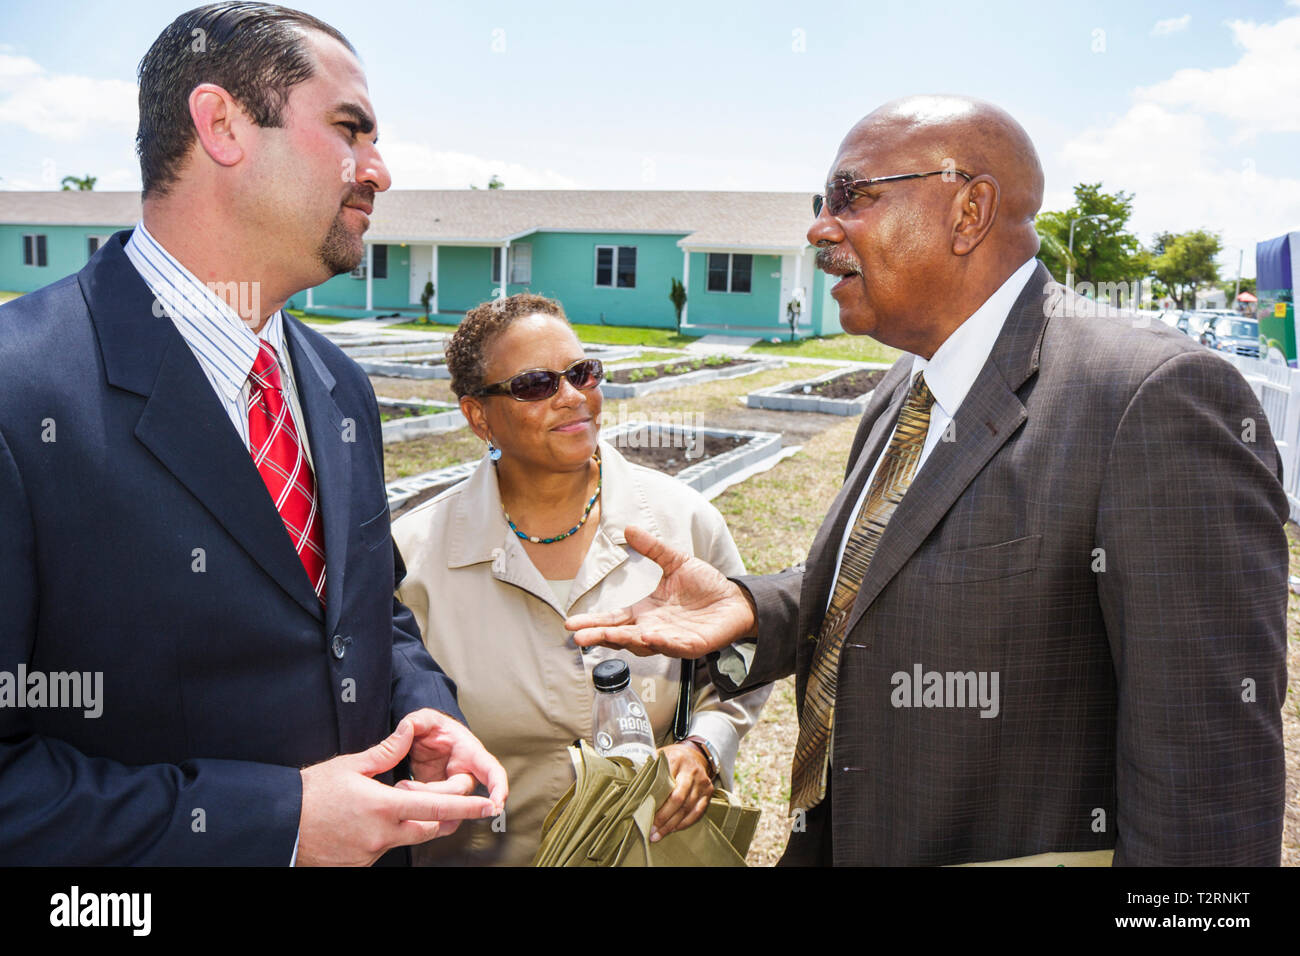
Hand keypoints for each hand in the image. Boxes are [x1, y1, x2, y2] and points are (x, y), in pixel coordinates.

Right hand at [296, 718, 499, 865]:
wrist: (279, 826)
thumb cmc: (311, 793)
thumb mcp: (351, 765)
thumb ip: (387, 752)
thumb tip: (409, 731)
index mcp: (385, 806)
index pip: (437, 806)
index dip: (466, 806)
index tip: (486, 804)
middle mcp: (383, 834)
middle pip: (429, 827)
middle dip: (444, 816)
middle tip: (448, 800)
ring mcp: (371, 853)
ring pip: (406, 839)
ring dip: (409, 823)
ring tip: (392, 803)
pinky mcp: (359, 865)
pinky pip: (383, 849)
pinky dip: (384, 835)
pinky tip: (367, 821)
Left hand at [399, 707, 508, 825]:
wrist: (423, 739)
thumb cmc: (432, 728)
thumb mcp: (423, 719)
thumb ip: (415, 722)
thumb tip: (406, 729)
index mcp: (470, 753)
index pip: (492, 771)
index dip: (498, 789)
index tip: (496, 806)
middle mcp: (466, 774)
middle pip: (460, 793)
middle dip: (433, 793)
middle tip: (404, 786)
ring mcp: (452, 789)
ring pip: (447, 807)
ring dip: (424, 804)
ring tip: (400, 788)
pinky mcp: (438, 799)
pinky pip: (435, 812)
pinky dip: (420, 812)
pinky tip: (403, 805)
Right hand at [565, 524, 756, 656]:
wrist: (735, 599)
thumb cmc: (705, 585)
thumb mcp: (675, 562)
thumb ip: (652, 549)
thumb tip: (628, 528)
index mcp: (646, 612)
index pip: (614, 619)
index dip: (594, 621)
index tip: (571, 624)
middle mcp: (654, 629)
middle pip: (621, 636)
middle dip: (601, 637)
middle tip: (579, 638)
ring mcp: (672, 640)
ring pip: (644, 644)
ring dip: (627, 641)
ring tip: (610, 636)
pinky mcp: (692, 645)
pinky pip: (675, 647)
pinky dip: (662, 644)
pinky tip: (650, 638)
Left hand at [651, 742, 714, 841]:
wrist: (694, 753)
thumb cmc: (671, 758)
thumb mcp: (658, 757)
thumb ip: (648, 771)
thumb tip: (633, 791)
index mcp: (676, 760)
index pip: (665, 784)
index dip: (654, 802)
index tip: (643, 814)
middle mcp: (691, 771)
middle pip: (678, 799)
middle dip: (663, 818)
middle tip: (651, 830)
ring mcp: (702, 782)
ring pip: (688, 808)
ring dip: (672, 824)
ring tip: (659, 834)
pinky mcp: (708, 791)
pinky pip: (698, 811)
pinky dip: (685, 822)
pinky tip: (673, 829)